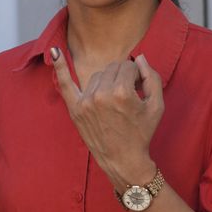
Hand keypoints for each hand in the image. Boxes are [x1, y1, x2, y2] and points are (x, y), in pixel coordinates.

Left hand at [51, 48, 164, 187]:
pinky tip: (54, 52)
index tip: (140, 87)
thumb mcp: (157, 106)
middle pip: (112, 68)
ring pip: (97, 75)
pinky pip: (65, 84)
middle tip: (129, 93)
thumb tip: (139, 57)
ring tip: (115, 99)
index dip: (137, 75)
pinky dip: (60, 67)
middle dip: (123, 76)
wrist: (123, 159)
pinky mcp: (74, 109)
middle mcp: (100, 95)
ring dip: (107, 81)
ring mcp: (85, 102)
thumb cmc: (141, 132)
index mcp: (122, 92)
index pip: (128, 67)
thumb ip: (152, 77)